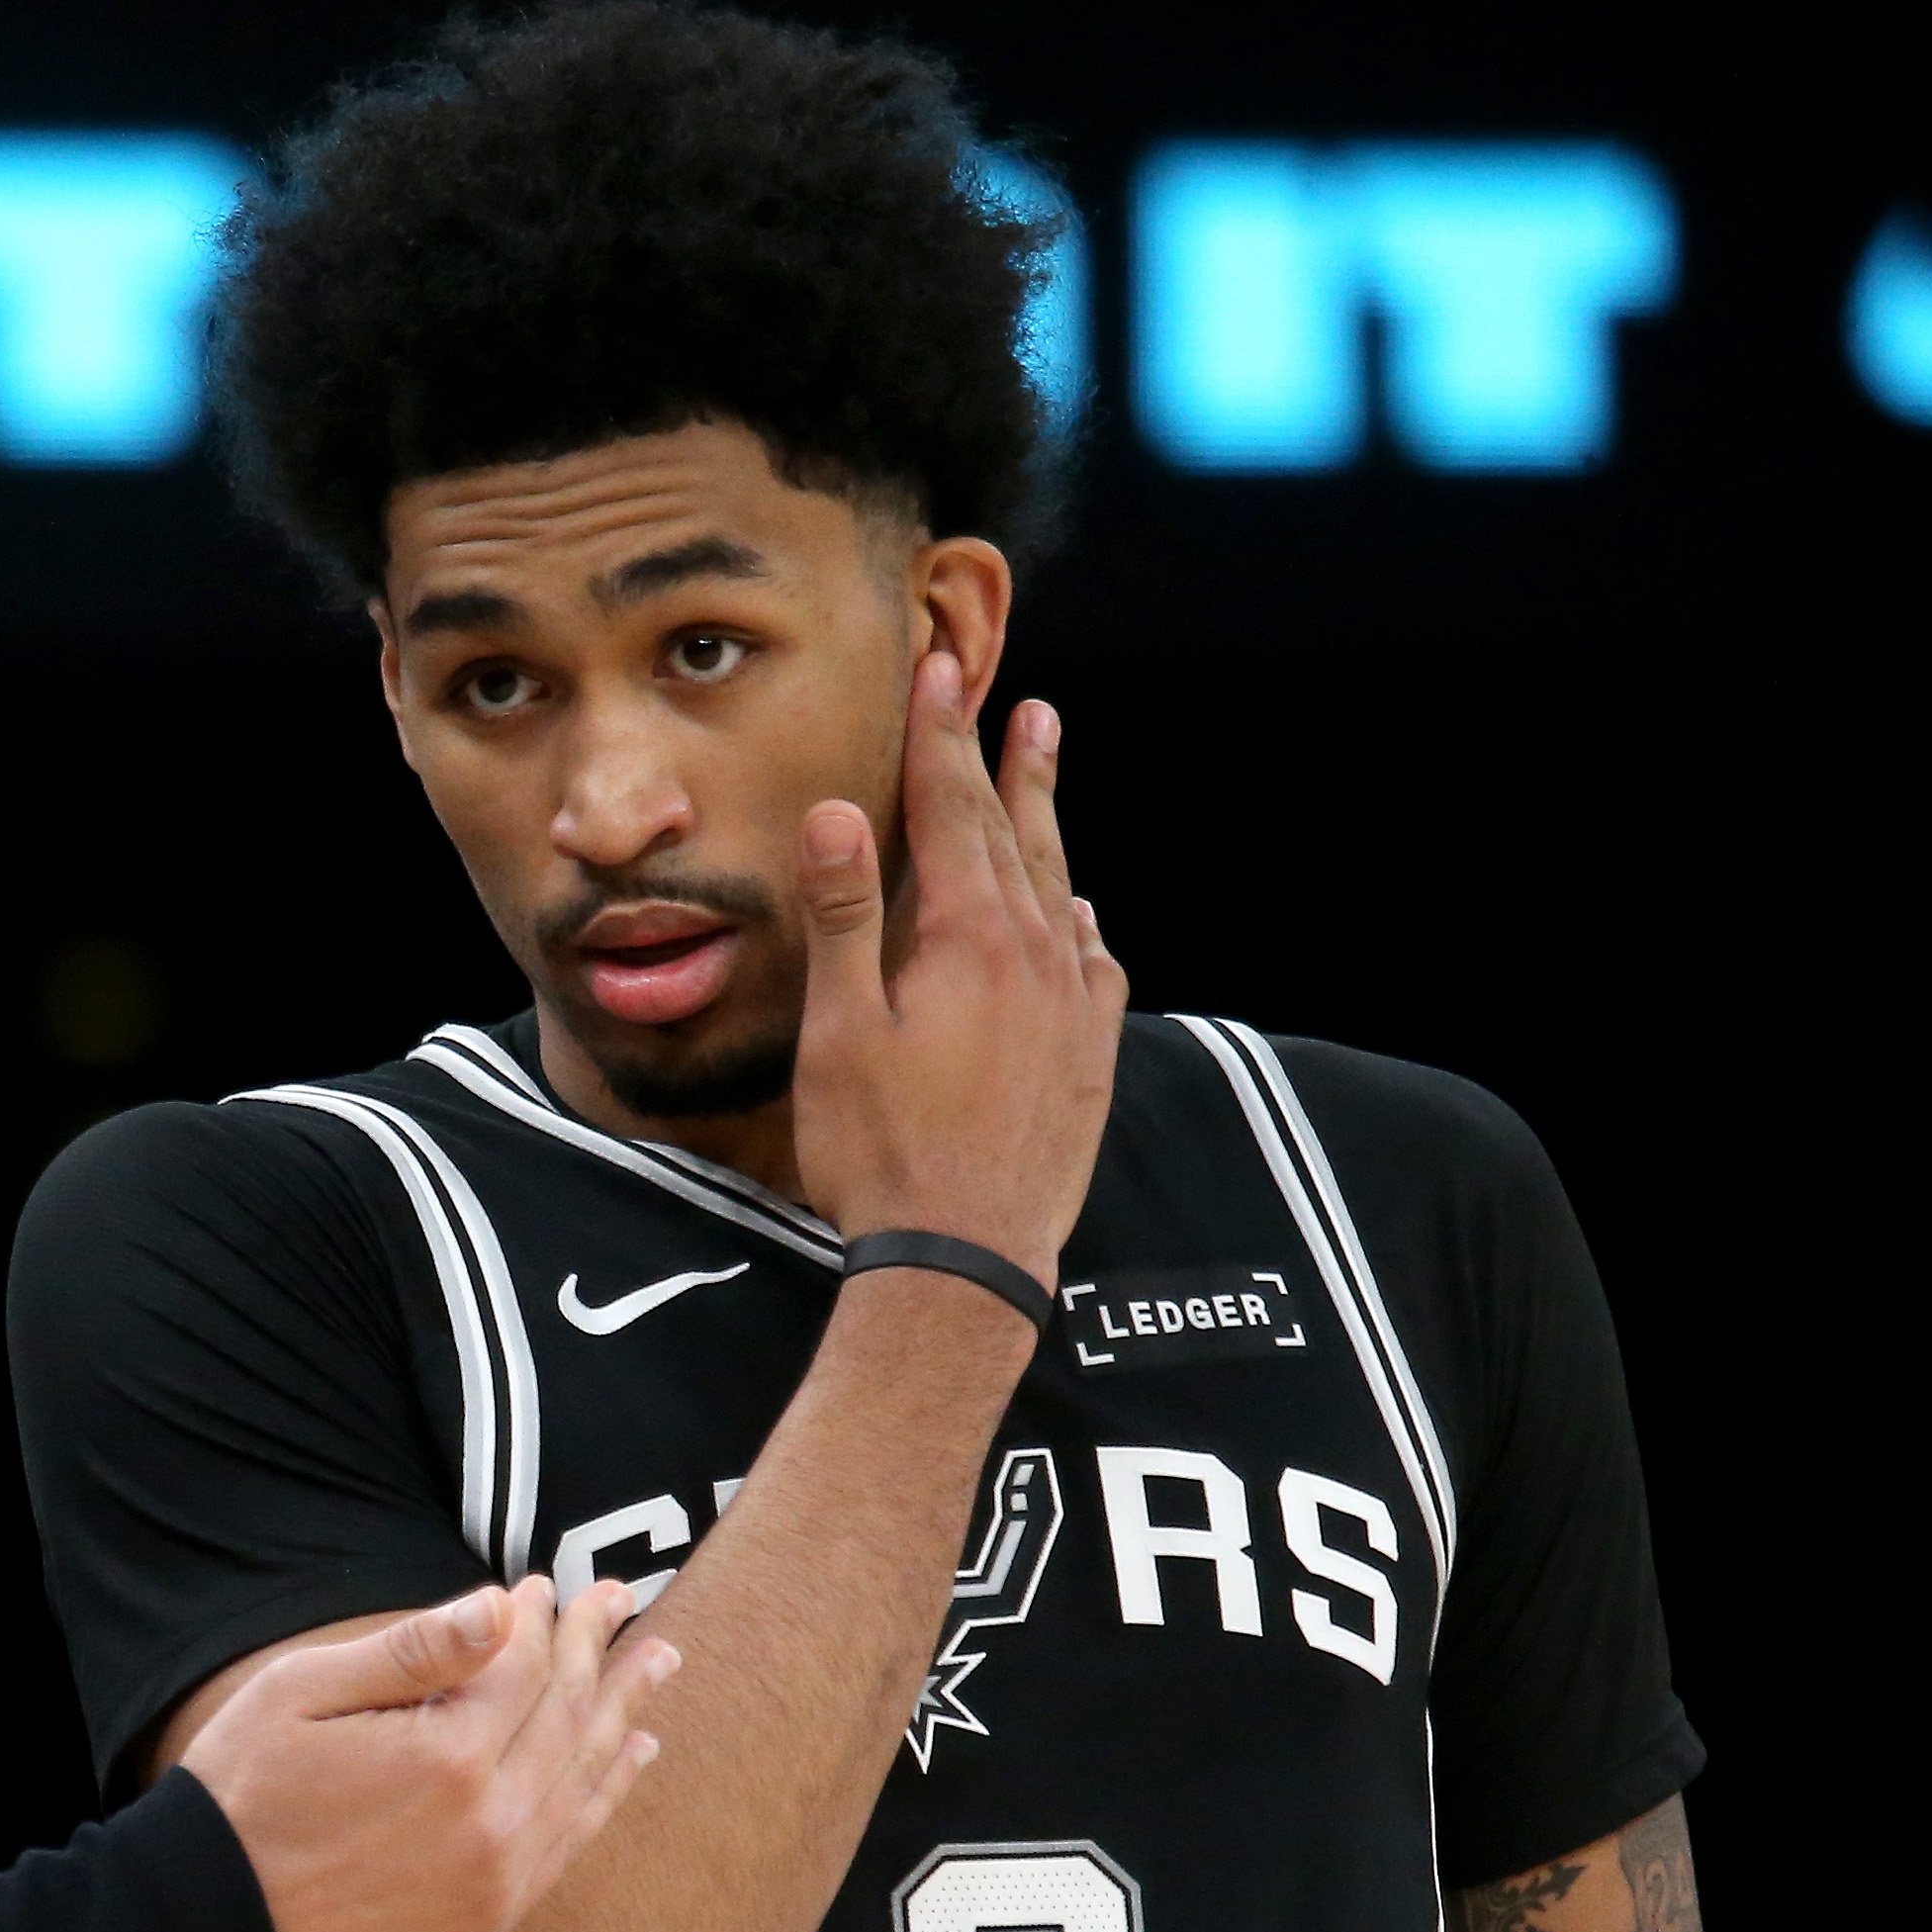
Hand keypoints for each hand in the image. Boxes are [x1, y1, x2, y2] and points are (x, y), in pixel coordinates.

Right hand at [181, 1577, 671, 1931]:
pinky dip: (606, 1793)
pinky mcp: (487, 1921)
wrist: (207, 1923)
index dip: (537, 1617)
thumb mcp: (303, 1693)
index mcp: (446, 1756)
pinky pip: (569, 1844)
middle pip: (567, 1715)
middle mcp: (491, 1822)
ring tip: (656, 1664)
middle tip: (623, 1599)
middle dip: (597, 1648)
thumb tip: (500, 1604)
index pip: (522, 1666)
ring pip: (583, 1778)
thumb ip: (412, 1651)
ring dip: (622, 1713)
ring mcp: (497, 1880)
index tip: (541, 1584)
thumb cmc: (242, 1793)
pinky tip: (630, 1757)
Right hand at [787, 650, 1126, 1285]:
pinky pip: (1096, 960)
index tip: (938, 673)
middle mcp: (1037, 956)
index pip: (951, 810)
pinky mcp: (1090, 1056)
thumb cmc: (881, 1151)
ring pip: (1063, 886)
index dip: (940, 737)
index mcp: (969, 938)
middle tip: (1008, 694)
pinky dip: (1083, 919)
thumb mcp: (839, 1031)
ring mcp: (1073, 1006)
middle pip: (1015, 834)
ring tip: (1046, 765)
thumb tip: (835, 812)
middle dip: (1000, 760)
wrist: (967, 1258)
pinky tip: (1082, 913)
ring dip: (1047, 821)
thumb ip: (844, 917)